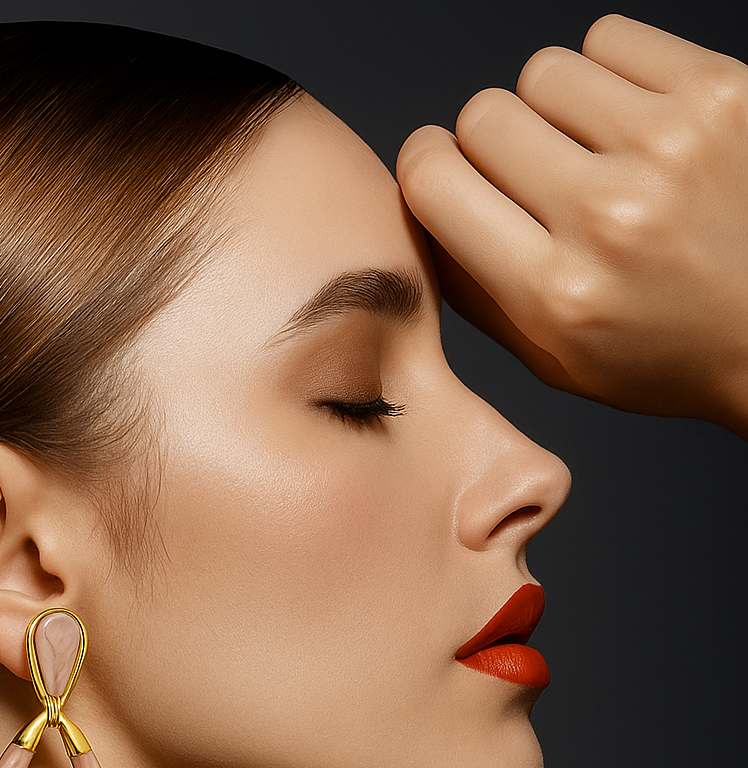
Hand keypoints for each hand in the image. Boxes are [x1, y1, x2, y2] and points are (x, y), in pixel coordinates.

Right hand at [397, 15, 747, 435]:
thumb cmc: (669, 351)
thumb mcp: (551, 359)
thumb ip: (472, 290)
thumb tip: (420, 207)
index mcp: (554, 293)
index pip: (431, 177)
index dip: (429, 169)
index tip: (450, 179)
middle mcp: (607, 216)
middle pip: (481, 117)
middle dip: (491, 145)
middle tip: (533, 180)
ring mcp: (669, 146)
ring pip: (541, 72)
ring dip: (551, 109)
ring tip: (590, 153)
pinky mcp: (721, 91)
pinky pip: (608, 39)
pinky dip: (607, 75)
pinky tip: (631, 124)